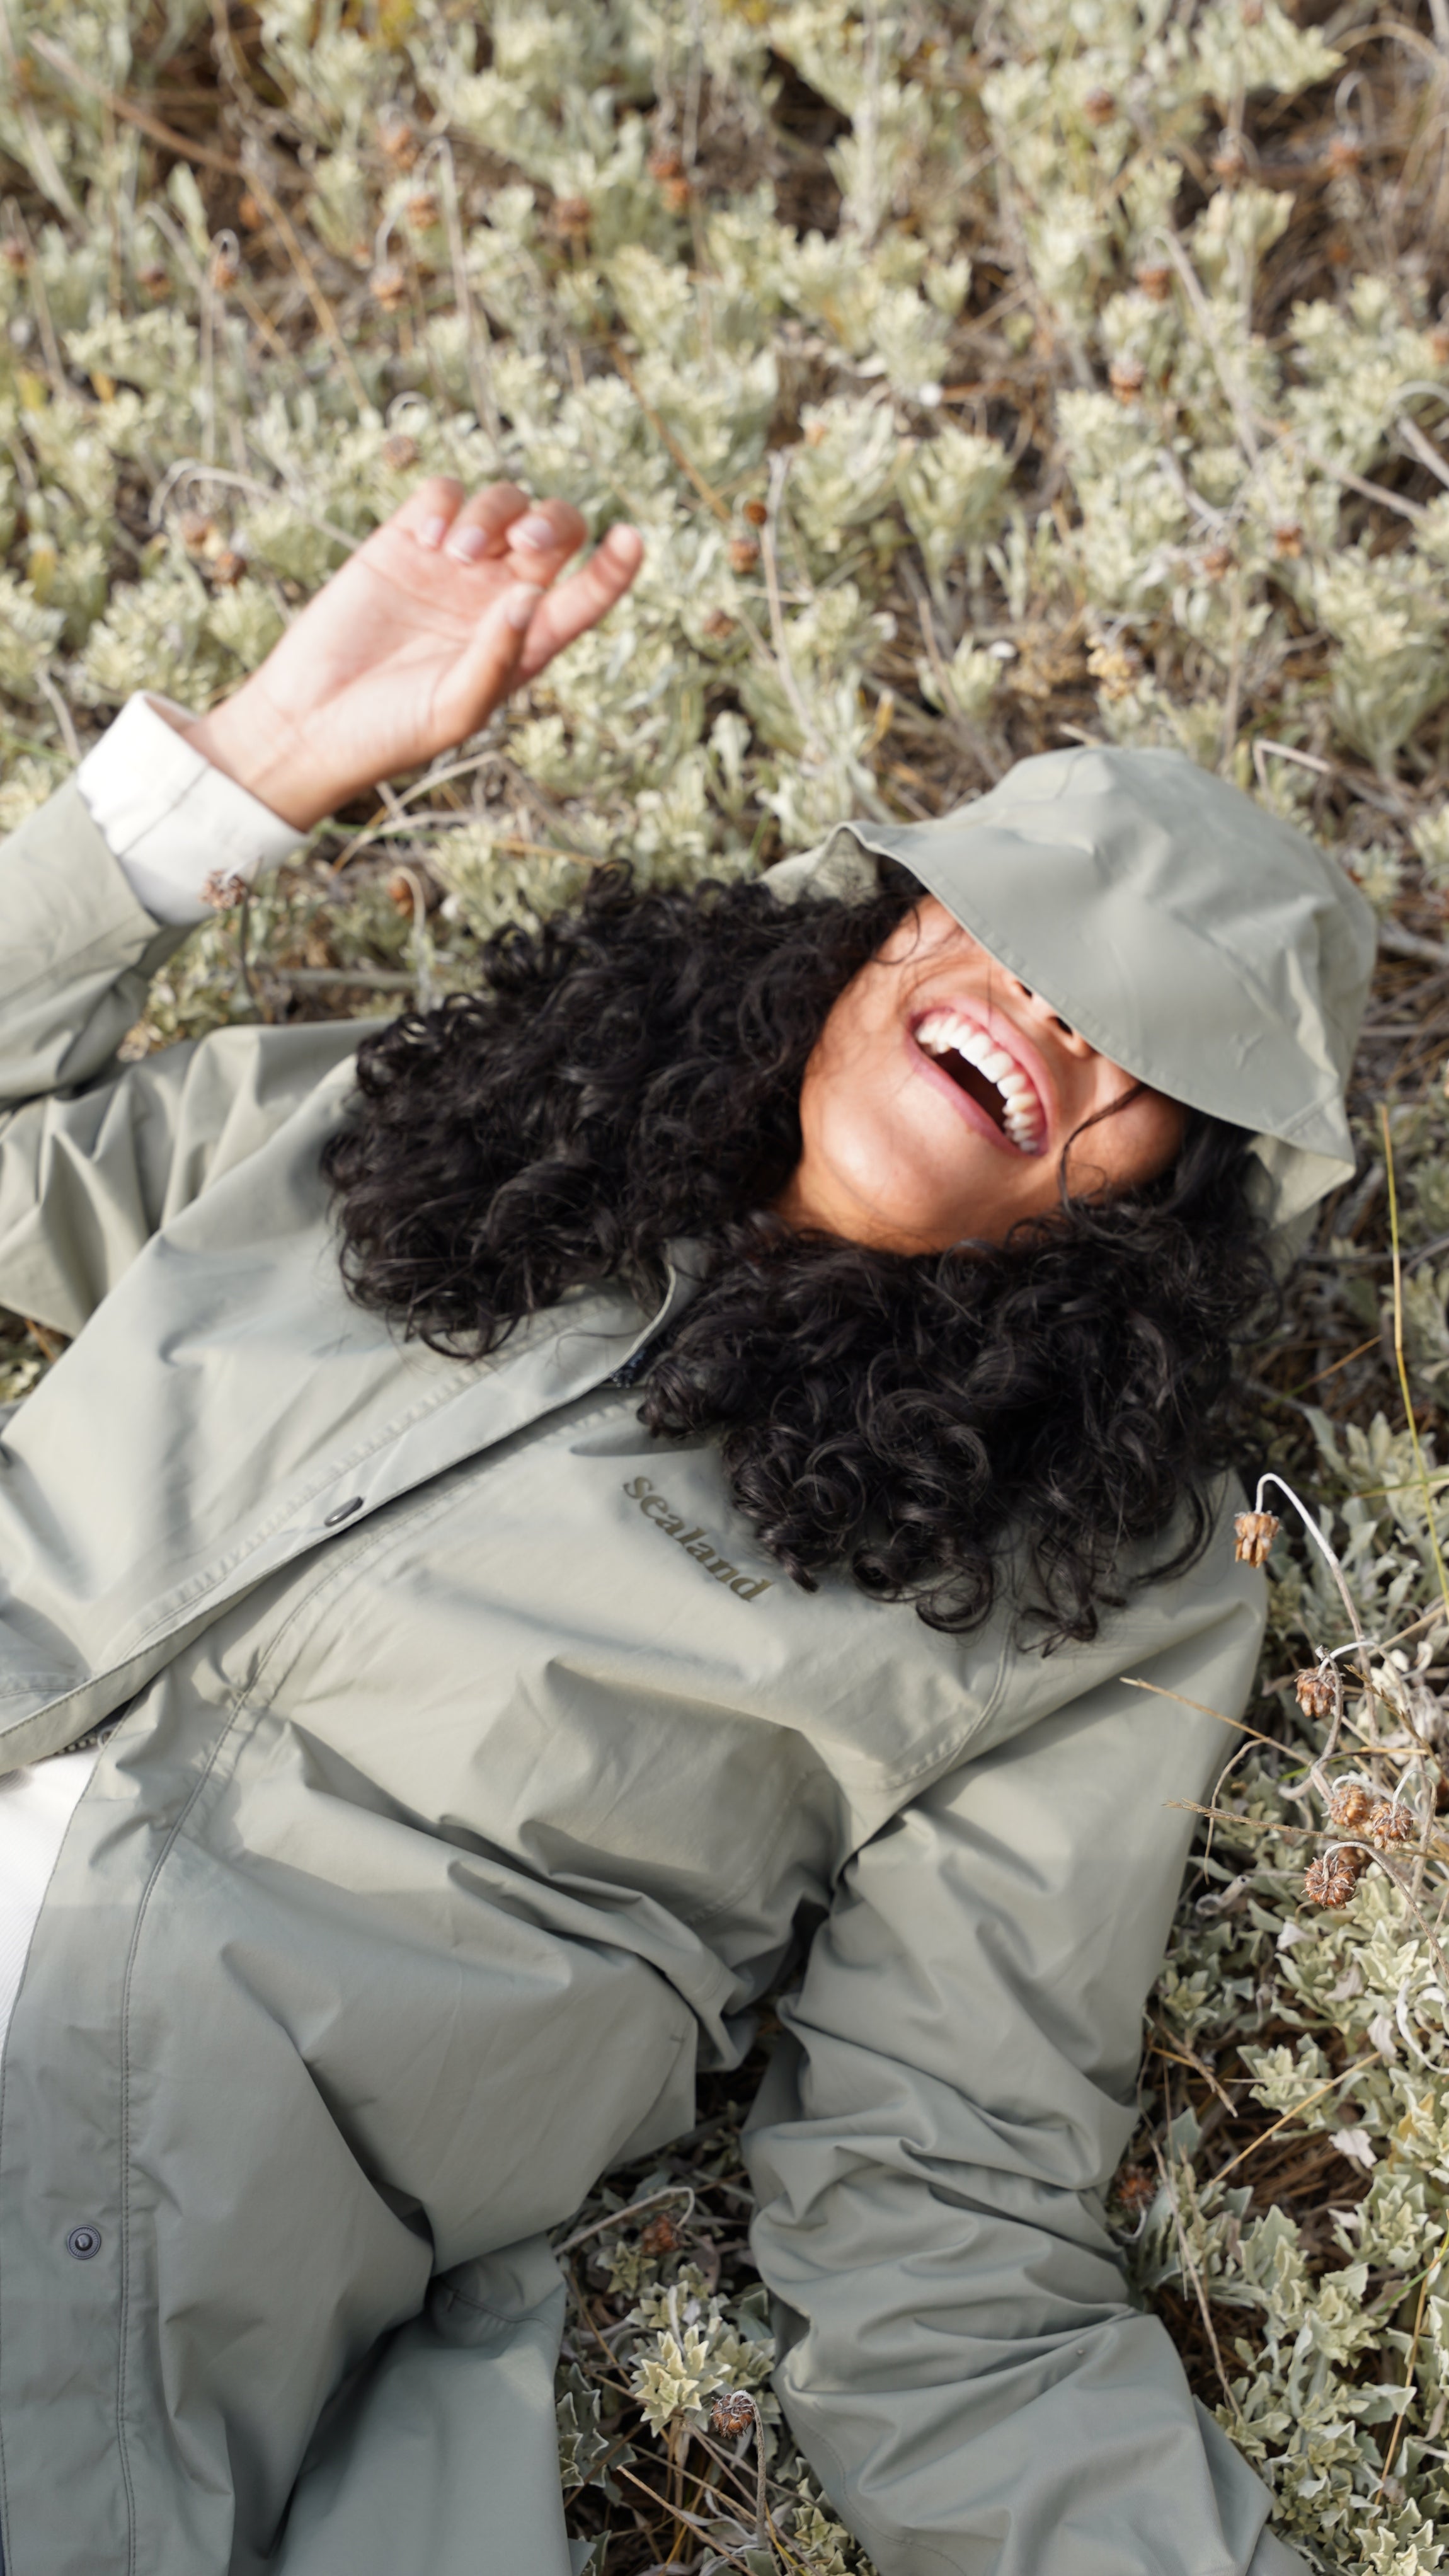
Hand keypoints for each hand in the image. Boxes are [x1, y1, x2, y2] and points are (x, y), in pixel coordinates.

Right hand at [182, 480, 643, 829]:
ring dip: (491, 514)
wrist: (308, 724)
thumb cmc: (389, 735)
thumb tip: (531, 593)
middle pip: (554, 531)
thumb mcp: (455, 709)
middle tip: (522, 543)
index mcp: (526, 642)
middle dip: (551, 521)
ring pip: (503, 502)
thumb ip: (499, 656)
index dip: (615, 565)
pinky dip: (442, 503)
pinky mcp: (401, 543)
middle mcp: (497, 598)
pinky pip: (442, 493)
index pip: (587, 594)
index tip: (631, 539)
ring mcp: (451, 567)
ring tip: (451, 556)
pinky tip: (422, 542)